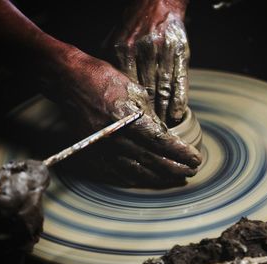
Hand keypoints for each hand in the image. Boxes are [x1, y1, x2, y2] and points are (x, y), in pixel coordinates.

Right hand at [55, 49, 200, 186]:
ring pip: (138, 171)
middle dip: (176, 168)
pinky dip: (138, 179)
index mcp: (129, 120)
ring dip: (160, 178)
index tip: (195, 158)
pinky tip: (150, 180)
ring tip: (176, 179)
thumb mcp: (135, 90)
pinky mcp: (95, 153)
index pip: (163, 143)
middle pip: (153, 161)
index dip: (181, 153)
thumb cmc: (104, 80)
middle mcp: (117, 138)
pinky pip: (118, 173)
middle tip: (192, 172)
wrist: (71, 83)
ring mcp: (104, 148)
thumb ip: (151, 115)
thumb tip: (165, 134)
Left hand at [108, 0, 189, 124]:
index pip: (125, 88)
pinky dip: (179, 101)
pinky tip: (177, 115)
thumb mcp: (113, 44)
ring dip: (163, 114)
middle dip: (147, 117)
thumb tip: (105, 95)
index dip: (129, 112)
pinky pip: (180, 81)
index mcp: (123, 52)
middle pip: (144, 93)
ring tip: (164, 131)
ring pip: (163, 90)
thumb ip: (110, 67)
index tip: (130, 131)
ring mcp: (163, 52)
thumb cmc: (132, 28)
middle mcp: (143, 52)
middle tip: (148, 137)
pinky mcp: (181, 52)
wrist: (156, 4)